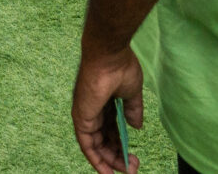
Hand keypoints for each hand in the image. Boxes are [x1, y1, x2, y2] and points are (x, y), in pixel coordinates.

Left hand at [71, 46, 144, 173]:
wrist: (110, 56)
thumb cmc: (120, 67)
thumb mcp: (132, 93)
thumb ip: (133, 111)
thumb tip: (136, 127)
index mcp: (106, 103)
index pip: (112, 130)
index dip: (122, 145)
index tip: (133, 158)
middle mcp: (94, 111)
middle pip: (105, 140)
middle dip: (118, 156)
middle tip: (132, 168)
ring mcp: (86, 115)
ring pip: (96, 145)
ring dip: (110, 160)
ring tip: (126, 171)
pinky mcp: (81, 118)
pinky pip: (86, 144)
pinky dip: (95, 158)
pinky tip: (106, 170)